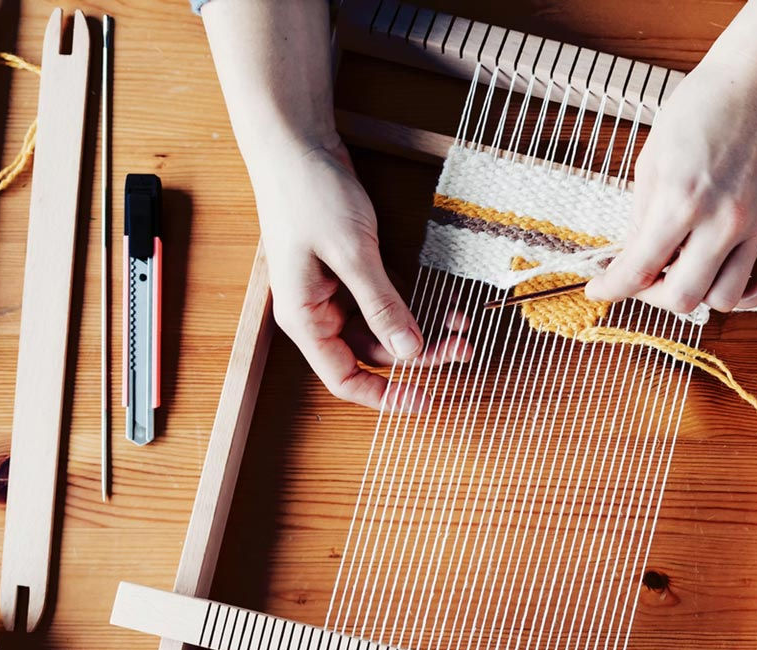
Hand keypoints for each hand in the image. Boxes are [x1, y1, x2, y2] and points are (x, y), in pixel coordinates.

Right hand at [251, 139, 469, 409]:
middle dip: (419, 356)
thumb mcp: (352, 253)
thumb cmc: (308, 193)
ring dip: (422, 329)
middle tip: (461, 349)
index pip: (343, 377)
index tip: (425, 399)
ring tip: (461, 326)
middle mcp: (317, 310)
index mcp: (304, 316)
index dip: (384, 396)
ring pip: (384, 328)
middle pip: (372, 354)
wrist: (295, 143)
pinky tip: (445, 304)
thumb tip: (410, 352)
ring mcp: (334, 290)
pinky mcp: (351, 270)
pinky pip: (386, 300)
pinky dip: (414, 304)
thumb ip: (381, 305)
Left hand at [585, 54, 756, 314]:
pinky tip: (725, 277)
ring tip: (686, 270)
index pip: (639, 269)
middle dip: (654, 297)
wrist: (754, 87)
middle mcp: (722, 221)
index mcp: (681, 199)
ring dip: (699, 295)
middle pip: (684, 298)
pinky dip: (746, 295)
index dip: (611, 288)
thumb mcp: (651, 160)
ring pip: (725, 300)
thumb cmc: (697, 113)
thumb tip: (635, 260)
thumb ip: (643, 218)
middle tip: (644, 280)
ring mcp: (755, 228)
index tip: (598, 290)